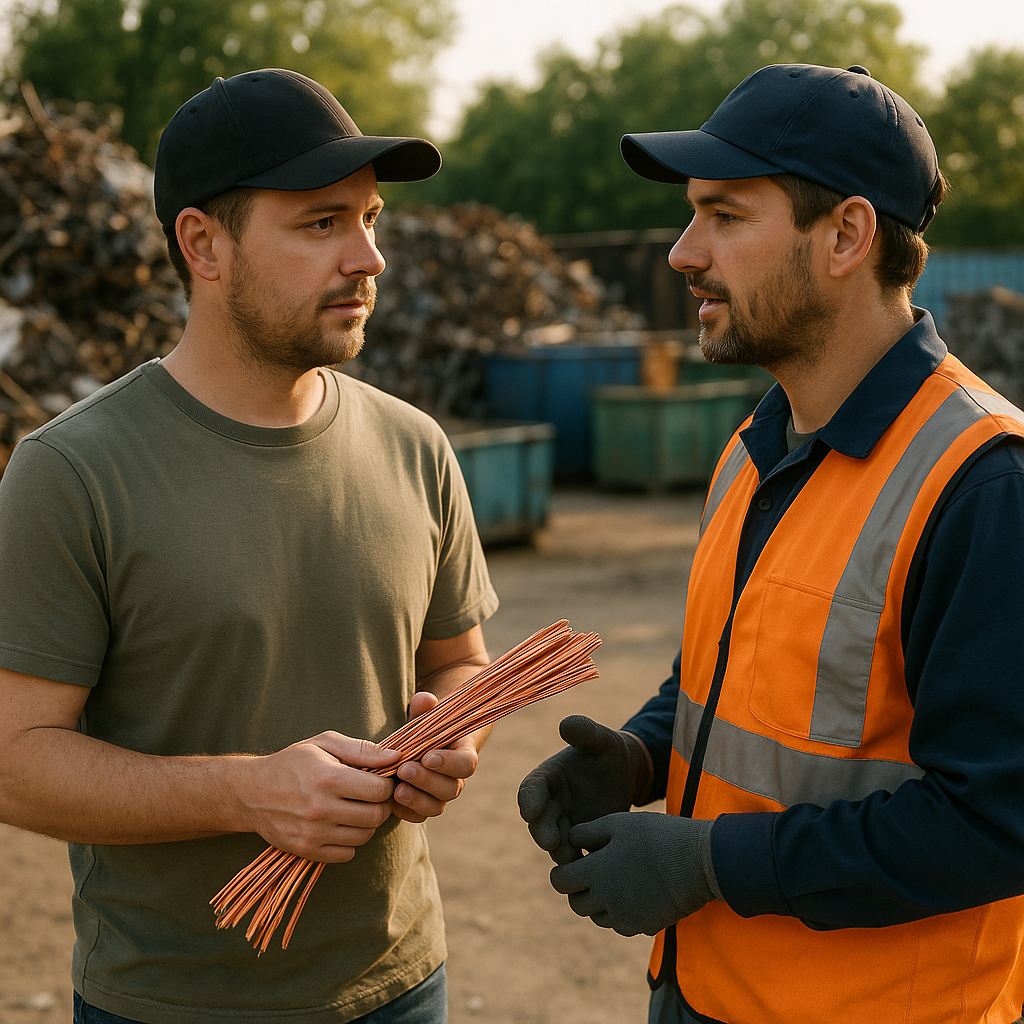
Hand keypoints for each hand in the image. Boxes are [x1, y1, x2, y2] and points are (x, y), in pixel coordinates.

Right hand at [244, 731, 398, 862]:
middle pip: (375, 816)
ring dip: (367, 823)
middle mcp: (320, 808)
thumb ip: (362, 749)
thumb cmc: (293, 763)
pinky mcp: (306, 850)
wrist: (251, 793)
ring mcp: (312, 833)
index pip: (378, 790)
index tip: (380, 780)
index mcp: (327, 778)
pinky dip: (350, 840)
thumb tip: (396, 757)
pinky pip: (347, 854)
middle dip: (381, 805)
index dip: (386, 785)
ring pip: (364, 836)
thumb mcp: (324, 743)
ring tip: (356, 808)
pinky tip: (341, 824)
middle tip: (373, 796)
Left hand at [391, 691, 479, 823]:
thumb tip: (425, 700)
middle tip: (405, 770)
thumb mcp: (426, 713)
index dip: (450, 763)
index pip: (466, 763)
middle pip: (450, 788)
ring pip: (436, 806)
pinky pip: (418, 816)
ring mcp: (440, 795)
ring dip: (417, 800)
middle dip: (427, 781)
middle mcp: (455, 778)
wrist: (423, 743)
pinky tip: (391, 801)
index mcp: (463, 754)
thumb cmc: (427, 726)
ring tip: (397, 790)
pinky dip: (405, 811)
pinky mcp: (423, 806)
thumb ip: (425, 706)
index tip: (429, 756)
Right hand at [517, 715, 652, 863]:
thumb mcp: (602, 740)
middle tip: (551, 842)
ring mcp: (566, 824)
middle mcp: (551, 803)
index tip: (529, 811)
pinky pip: (577, 854)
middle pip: (539, 820)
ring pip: (555, 841)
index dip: (528, 800)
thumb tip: (565, 723)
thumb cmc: (611, 752)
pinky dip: (579, 863)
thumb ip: (585, 732)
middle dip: (542, 831)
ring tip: (570, 858)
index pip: (531, 788)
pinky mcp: (582, 841)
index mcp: (549, 776)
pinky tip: (589, 868)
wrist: (629, 775)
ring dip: (559, 851)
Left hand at [549, 811, 717, 935]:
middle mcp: (605, 901)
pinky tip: (635, 890)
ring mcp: (625, 918)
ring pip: (597, 917)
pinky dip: (621, 911)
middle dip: (578, 888)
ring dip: (599, 902)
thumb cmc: (657, 836)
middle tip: (593, 870)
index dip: (563, 870)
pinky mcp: (644, 927)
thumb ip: (587, 833)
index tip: (575, 859)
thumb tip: (569, 840)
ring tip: (616, 878)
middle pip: (576, 903)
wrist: (700, 862)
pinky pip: (621, 924)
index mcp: (595, 873)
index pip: (559, 881)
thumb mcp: (618, 823)